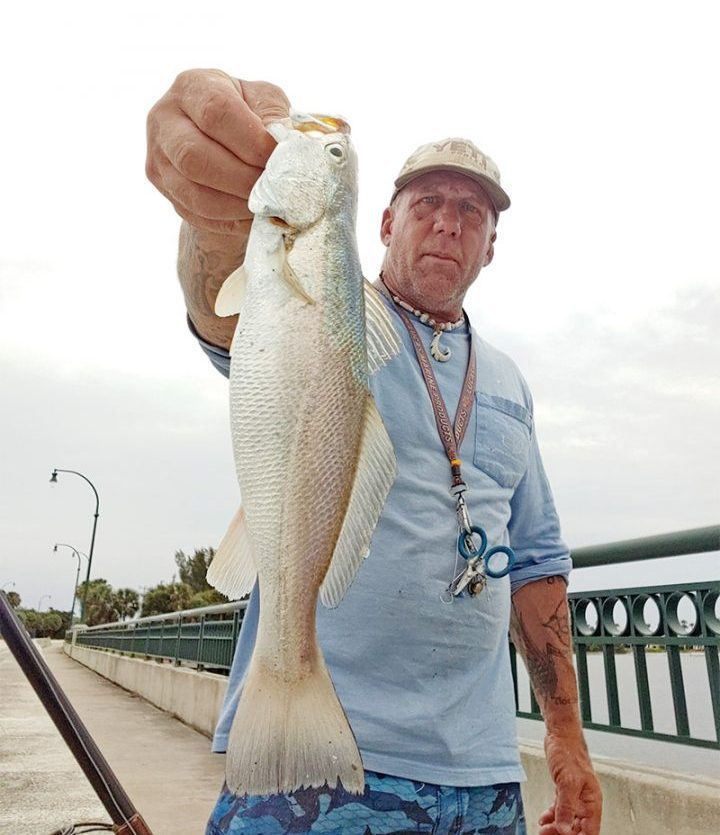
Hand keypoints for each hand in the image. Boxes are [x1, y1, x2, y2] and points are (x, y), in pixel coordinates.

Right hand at [146, 69, 289, 233]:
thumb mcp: (265, 102)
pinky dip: (229, 220)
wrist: (225, 141)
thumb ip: (274, 116)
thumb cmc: (249, 114)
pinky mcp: (163, 187)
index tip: (278, 159)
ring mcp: (157, 156)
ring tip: (264, 204)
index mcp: (192, 86)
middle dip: (242, 179)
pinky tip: (251, 215)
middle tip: (272, 189)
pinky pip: (195, 214)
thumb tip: (284, 144)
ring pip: (193, 193)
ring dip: (236, 205)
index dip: (251, 141)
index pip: (215, 112)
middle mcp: (164, 118)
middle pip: (195, 157)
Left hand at [538, 731, 601, 834]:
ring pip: (568, 820)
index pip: (590, 831)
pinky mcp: (565, 790)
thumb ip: (566, 806)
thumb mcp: (567, 781)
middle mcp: (585, 801)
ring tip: (543, 830)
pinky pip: (561, 809)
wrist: (560, 734)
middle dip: (564, 834)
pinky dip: (553, 816)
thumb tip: (564, 829)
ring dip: (556, 827)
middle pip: (578, 828)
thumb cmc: (568, 752)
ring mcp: (575, 796)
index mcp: (592, 801)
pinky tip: (544, 819)